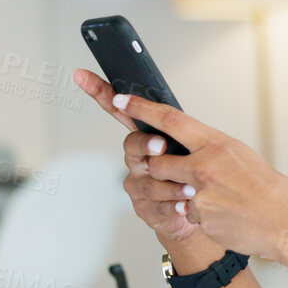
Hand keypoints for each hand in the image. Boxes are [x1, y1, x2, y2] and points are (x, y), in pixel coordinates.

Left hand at [71, 68, 287, 259]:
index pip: (170, 119)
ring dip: (180, 194)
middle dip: (158, 168)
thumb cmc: (264, 187)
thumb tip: (185, 144)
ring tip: (212, 197)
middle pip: (157, 162)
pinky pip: (186, 214)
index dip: (141, 108)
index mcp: (215, 143)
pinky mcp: (199, 217)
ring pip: (169, 190)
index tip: (119, 99)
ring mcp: (200, 193)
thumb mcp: (237, 154)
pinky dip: (199, 216)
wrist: (285, 219)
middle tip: (176, 174)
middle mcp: (204, 165)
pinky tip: (222, 215)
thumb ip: (208, 148)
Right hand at [73, 68, 203, 244]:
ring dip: (169, 185)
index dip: (100, 92)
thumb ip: (175, 124)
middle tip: (161, 146)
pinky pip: (155, 207)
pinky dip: (172, 207)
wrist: (204, 210)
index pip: (119, 110)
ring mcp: (139, 184)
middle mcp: (137, 159)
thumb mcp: (193, 144)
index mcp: (146, 137)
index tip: (83, 76)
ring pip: (146, 181)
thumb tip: (164, 104)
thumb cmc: (197, 174)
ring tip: (190, 189)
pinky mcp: (146, 208)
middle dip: (145, 144)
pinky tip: (184, 206)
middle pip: (131, 145)